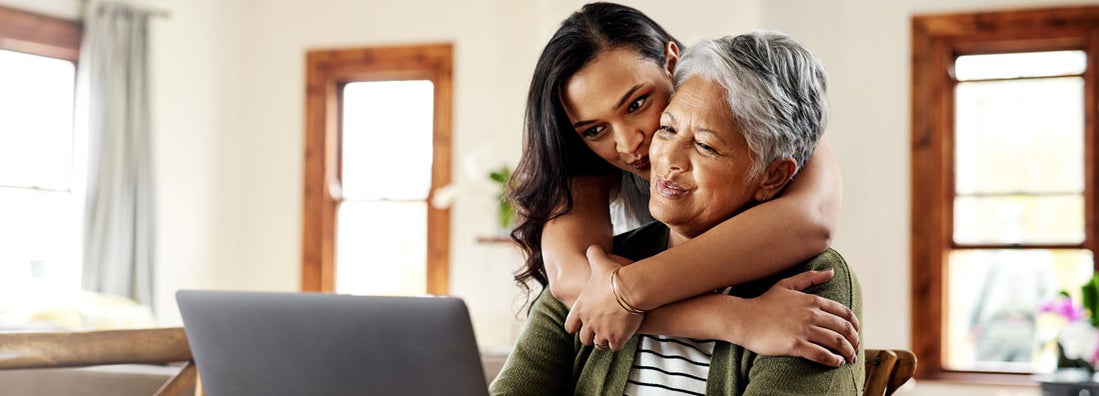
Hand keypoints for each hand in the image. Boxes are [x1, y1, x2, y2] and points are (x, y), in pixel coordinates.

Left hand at [563, 245, 641, 350]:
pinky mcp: (617, 338)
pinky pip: (614, 347)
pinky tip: (622, 338)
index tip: (579, 327)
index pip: (570, 325)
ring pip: (599, 345)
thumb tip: (592, 247)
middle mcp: (588, 323)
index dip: (574, 326)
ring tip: (610, 336)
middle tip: (597, 332)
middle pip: (584, 338)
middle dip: (590, 336)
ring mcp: (602, 332)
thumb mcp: (600, 261)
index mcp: (580, 309)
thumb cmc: (614, 275)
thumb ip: (593, 254)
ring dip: (604, 341)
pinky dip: (618, 343)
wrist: (631, 288)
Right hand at [733, 269, 859, 366]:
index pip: (844, 313)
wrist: (743, 318)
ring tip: (849, 358)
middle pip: (844, 329)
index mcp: (812, 300)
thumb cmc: (764, 303)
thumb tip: (831, 271)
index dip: (854, 325)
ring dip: (847, 352)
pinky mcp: (795, 345)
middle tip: (855, 349)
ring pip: (836, 342)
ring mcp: (804, 330)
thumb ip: (810, 278)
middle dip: (854, 341)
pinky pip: (822, 354)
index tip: (856, 333)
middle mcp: (811, 314)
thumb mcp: (787, 284)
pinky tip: (836, 362)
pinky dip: (833, 360)